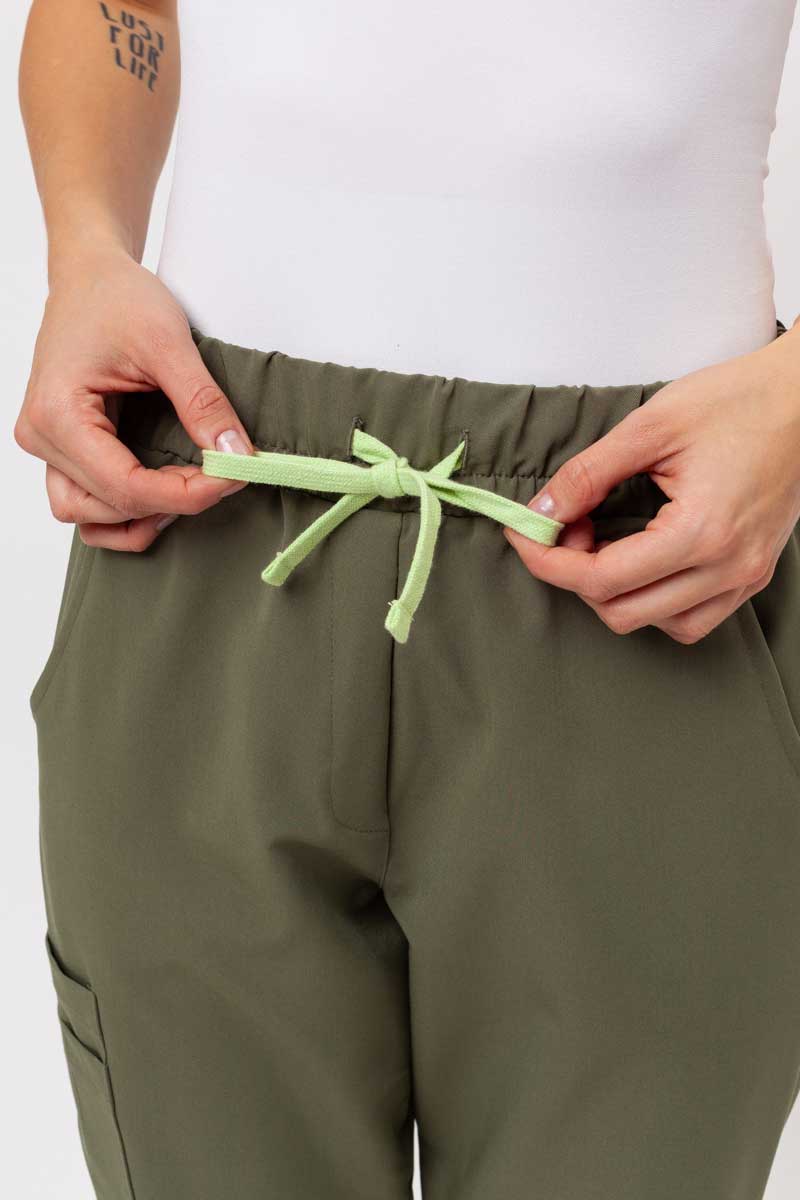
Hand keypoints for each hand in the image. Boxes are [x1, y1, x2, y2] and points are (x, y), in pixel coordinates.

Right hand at [15, 242, 252, 550]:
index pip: (124, 486)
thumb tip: (236, 456)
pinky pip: (87, 502)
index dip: (184, 495)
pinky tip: (164, 494)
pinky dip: (125, 510)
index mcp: (57, 414)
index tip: (233, 478)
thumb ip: (203, 403)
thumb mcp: (169, 342)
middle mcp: (41, 437)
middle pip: (108, 507)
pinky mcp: (63, 448)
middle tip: (221, 477)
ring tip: (190, 491)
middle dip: (170, 504)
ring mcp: (47, 446)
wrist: (90, 274)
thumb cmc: (116, 297)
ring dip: (141, 517)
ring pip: (88, 518)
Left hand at [505, 326, 799, 642]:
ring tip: (605, 541)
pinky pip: (692, 618)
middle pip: (621, 611)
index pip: (600, 579)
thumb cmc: (737, 401)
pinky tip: (642, 559)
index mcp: (701, 532)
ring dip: (615, 593)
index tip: (524, 533)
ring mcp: (745, 577)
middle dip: (576, 575)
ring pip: (656, 624)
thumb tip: (542, 509)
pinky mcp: (753, 575)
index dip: (547, 561)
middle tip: (567, 525)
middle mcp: (727, 568)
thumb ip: (589, 474)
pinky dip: (655, 601)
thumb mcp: (651, 425)